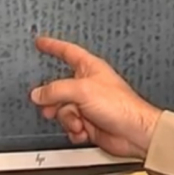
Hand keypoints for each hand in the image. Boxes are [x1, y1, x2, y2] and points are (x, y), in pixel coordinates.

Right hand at [29, 36, 162, 158]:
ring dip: (68, 119)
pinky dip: (75, 130)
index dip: (53, 46)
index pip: (67, 52)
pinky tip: (83, 131)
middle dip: (54, 101)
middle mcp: (88, 85)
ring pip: (63, 109)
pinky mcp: (89, 122)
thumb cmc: (121, 106)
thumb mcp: (82, 91)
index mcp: (90, 68)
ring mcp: (88, 105)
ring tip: (78, 123)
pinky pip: (71, 124)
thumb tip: (38, 93)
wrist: (134, 132)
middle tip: (50, 108)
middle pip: (59, 89)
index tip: (41, 42)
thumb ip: (56, 90)